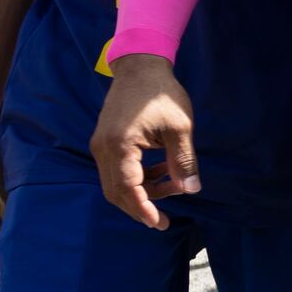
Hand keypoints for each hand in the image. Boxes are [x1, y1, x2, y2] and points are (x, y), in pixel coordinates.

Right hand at [93, 54, 199, 228]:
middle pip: (116, 192)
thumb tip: (191, 190)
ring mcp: (101, 145)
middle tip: (165, 220)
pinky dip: (137, 178)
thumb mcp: (180, 128)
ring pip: (115, 183)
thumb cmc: (162, 95)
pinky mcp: (104, 142)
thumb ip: (184, 161)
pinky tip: (161, 171)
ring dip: (142, 191)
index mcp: (120, 145)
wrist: (141, 67)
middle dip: (142, 207)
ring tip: (173, 184)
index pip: (128, 188)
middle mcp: (104, 148)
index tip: (160, 224)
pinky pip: (116, 170)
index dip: (144, 210)